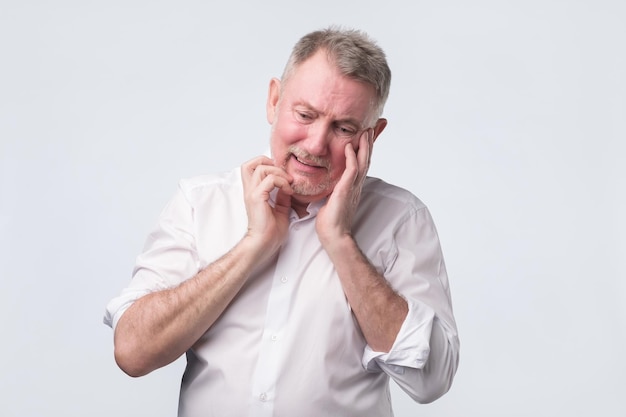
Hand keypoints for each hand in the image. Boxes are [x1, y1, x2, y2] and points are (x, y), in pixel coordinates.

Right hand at [241, 156, 292, 258]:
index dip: (269, 165)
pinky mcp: (257, 198)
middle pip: (251, 163)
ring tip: (288, 183)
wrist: (264, 244)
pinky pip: (269, 179)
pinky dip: (281, 182)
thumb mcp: (281, 210)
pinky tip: (288, 191)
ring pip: (260, 167)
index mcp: (254, 192)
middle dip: (269, 162)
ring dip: (278, 172)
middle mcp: (250, 190)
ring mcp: (252, 193)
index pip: (253, 168)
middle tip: (283, 174)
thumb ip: (282, 197)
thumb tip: (287, 187)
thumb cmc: (270, 232)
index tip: (284, 176)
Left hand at [316, 129, 373, 245]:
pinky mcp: (346, 190)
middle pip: (366, 160)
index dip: (363, 150)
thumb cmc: (330, 221)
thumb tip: (325, 183)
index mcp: (353, 187)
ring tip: (365, 131)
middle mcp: (356, 185)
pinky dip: (352, 157)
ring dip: (364, 146)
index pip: (361, 164)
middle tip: (371, 128)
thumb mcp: (331, 199)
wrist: (334, 235)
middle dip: (368, 143)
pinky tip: (349, 146)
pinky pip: (352, 170)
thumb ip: (331, 189)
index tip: (364, 136)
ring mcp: (353, 187)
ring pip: (363, 162)